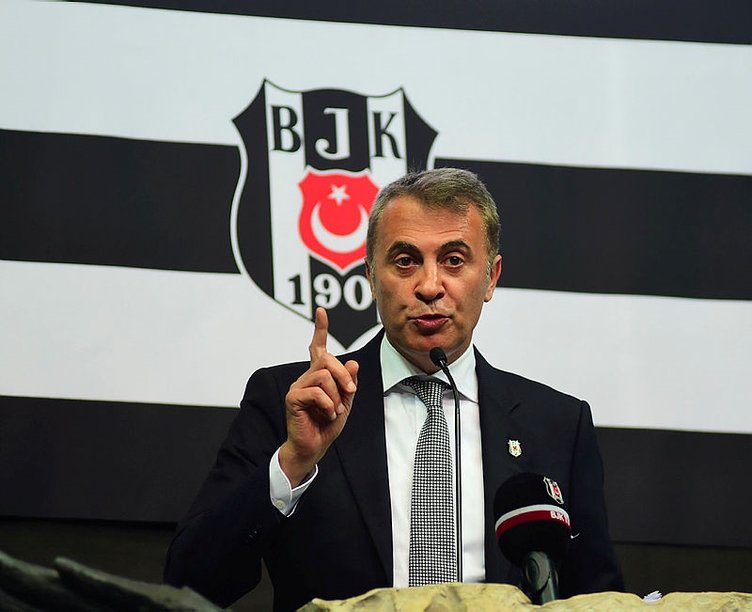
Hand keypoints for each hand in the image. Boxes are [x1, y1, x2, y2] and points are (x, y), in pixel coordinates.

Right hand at [279, 307, 358, 485]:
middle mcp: (306, 377)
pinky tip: (328, 414)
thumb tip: (353, 362)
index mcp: (318, 375)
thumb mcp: (346, 402)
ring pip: (323, 375)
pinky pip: (316, 391)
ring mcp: (298, 386)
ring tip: (336, 410)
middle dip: (344, 375)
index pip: (317, 348)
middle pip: (327, 359)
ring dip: (336, 394)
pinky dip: (328, 404)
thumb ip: (349, 383)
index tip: (321, 311)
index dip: (320, 329)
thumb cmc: (327, 425)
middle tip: (351, 392)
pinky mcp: (293, 398)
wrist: (314, 447)